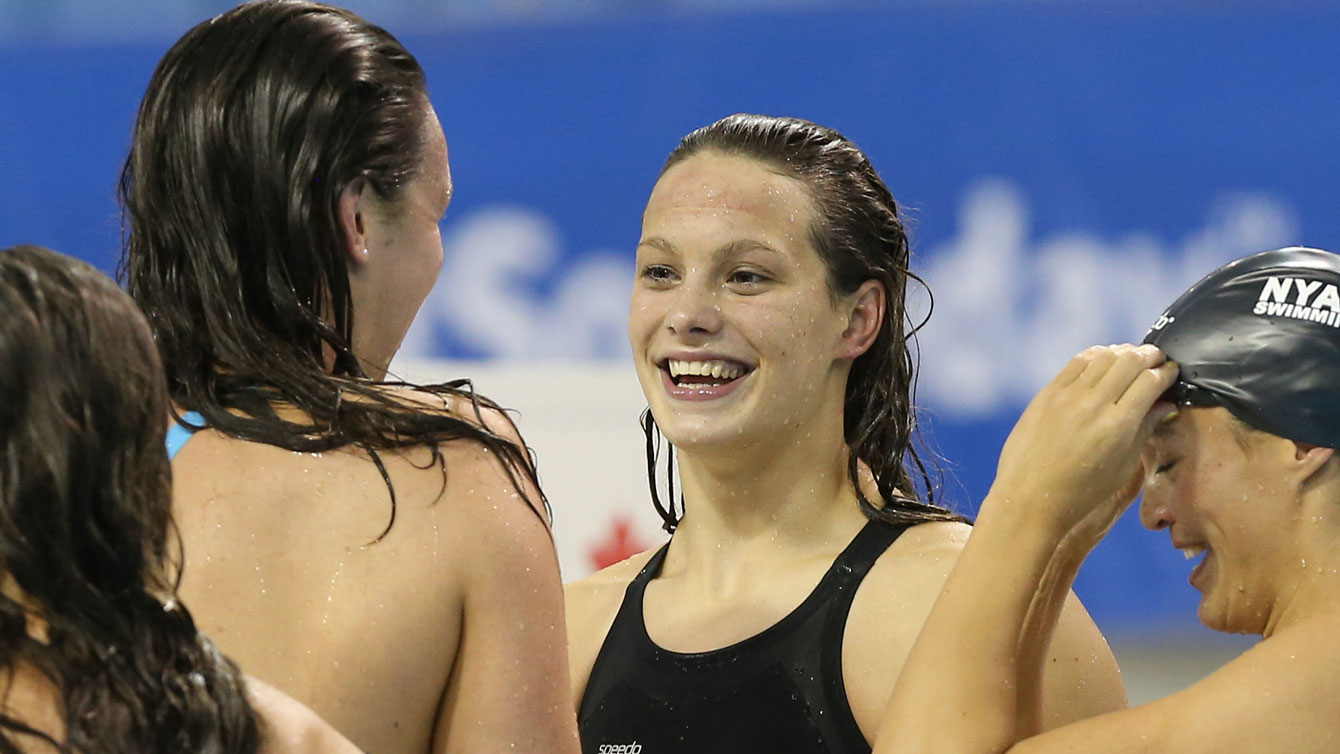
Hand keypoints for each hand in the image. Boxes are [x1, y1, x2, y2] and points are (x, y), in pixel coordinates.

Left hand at [987, 344, 1177, 545]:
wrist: (1031, 497)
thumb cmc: (1082, 491)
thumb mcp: (1124, 465)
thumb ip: (1146, 428)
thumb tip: (1167, 402)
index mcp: (1118, 425)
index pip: (1150, 381)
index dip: (1166, 372)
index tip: (1172, 370)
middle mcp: (1094, 404)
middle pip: (1130, 361)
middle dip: (1150, 356)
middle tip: (1158, 358)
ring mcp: (1068, 396)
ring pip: (1104, 356)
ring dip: (1124, 352)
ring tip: (1133, 357)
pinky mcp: (1047, 393)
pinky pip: (1077, 362)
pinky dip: (1096, 355)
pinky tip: (1104, 359)